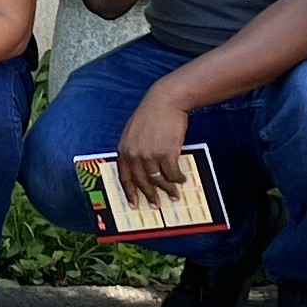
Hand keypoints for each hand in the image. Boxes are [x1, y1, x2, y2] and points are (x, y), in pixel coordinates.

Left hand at [117, 82, 193, 196]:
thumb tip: (140, 169)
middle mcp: (134, 154)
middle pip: (141, 182)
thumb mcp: (133, 131)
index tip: (134, 204)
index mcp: (124, 149)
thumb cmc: (152, 114)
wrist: (166, 101)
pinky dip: (178, 179)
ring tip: (174, 195)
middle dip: (150, 196)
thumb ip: (133, 149)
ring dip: (168, 190)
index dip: (129, 193)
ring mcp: (150, 155)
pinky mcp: (166, 153)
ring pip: (158, 180)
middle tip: (156, 205)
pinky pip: (172, 173)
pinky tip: (182, 179)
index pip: (124, 177)